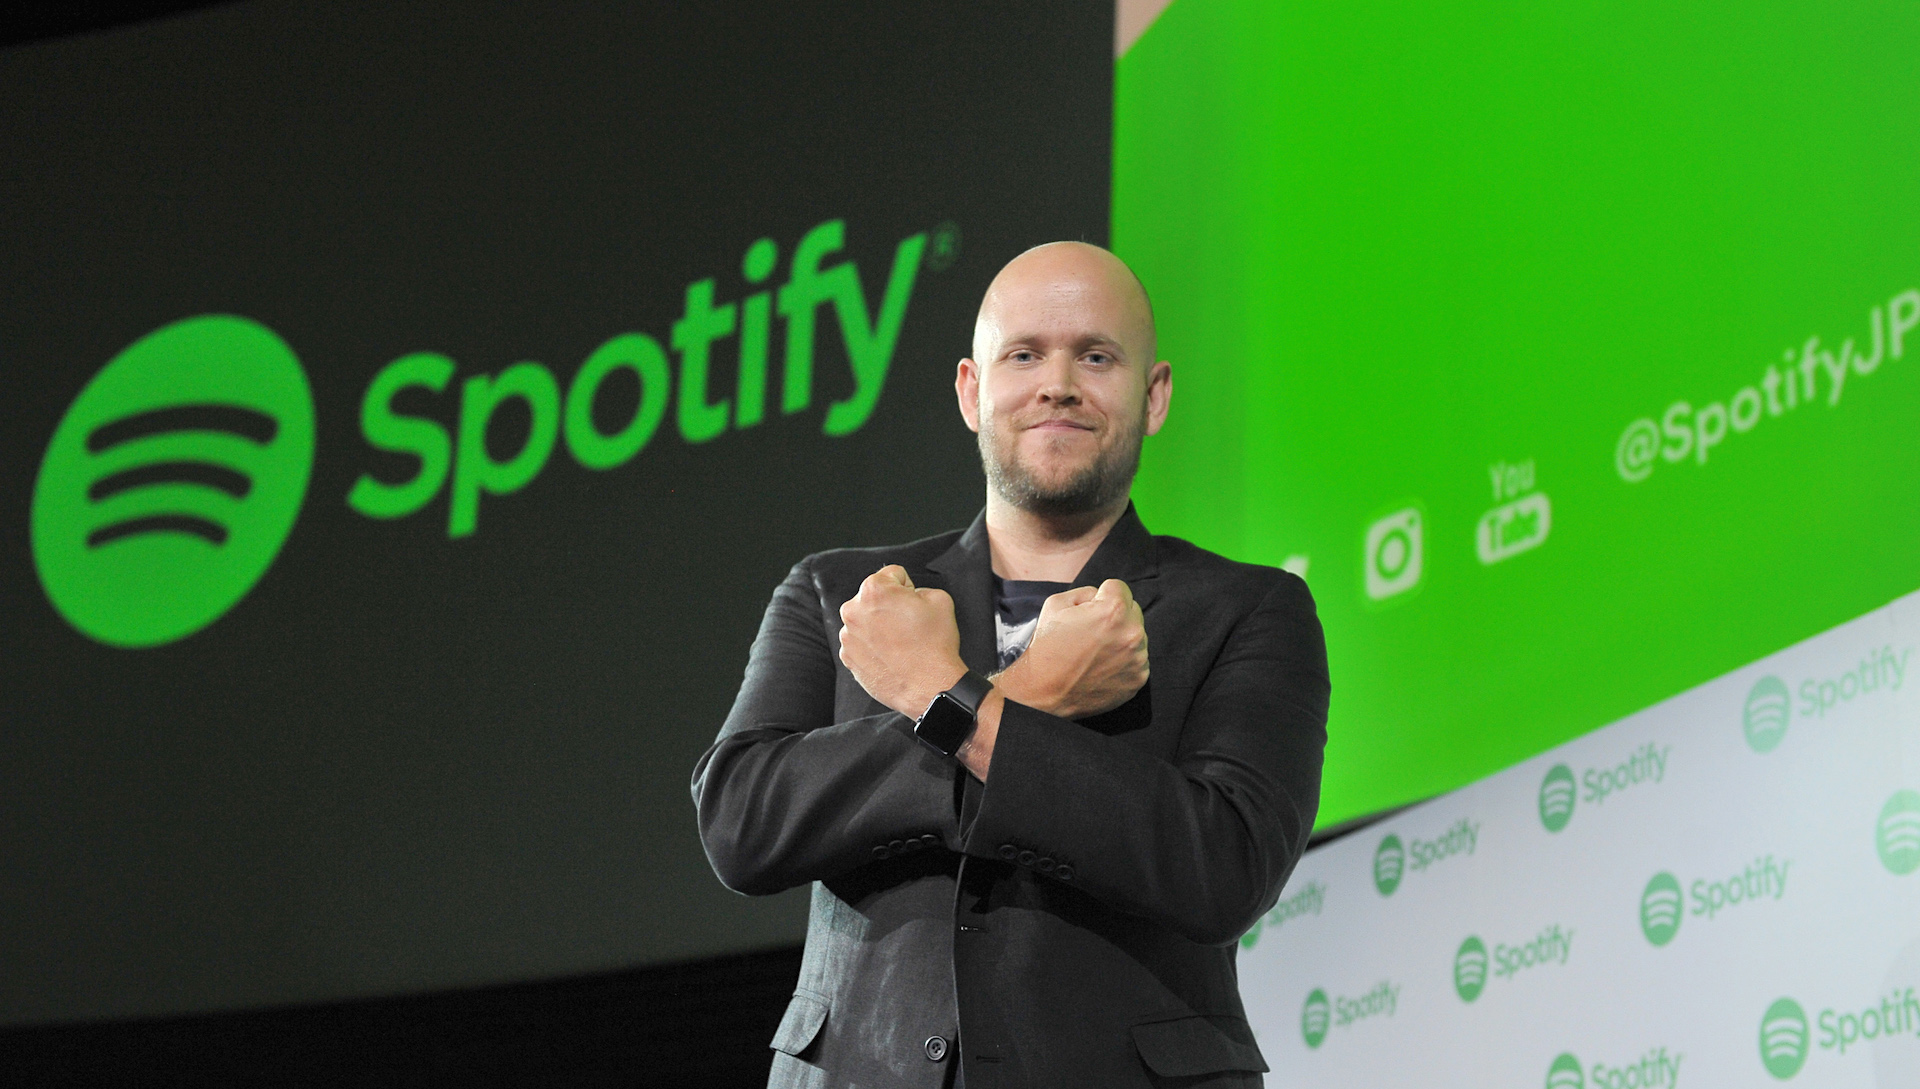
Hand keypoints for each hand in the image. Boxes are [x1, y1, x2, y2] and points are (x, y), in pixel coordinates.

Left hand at [837, 565, 966, 717]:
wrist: (929, 687)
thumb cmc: (934, 645)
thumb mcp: (940, 599)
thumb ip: (919, 588)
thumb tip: (910, 596)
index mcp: (873, 590)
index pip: (892, 575)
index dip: (908, 588)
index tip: (913, 604)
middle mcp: (853, 610)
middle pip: (874, 598)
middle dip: (889, 606)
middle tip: (908, 625)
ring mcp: (848, 636)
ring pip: (866, 621)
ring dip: (879, 627)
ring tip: (901, 643)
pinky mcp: (848, 658)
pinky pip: (861, 643)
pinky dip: (873, 647)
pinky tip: (892, 655)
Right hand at [993, 578, 1147, 718]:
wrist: (1042, 690)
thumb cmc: (1047, 645)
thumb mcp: (1056, 603)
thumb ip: (1087, 592)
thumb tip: (1101, 596)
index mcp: (1114, 611)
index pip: (1119, 588)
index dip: (1102, 596)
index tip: (1090, 611)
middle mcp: (1132, 634)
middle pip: (1133, 611)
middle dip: (1116, 616)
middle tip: (1092, 632)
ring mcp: (1137, 660)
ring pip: (1136, 637)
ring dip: (1121, 639)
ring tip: (1095, 653)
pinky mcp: (1138, 680)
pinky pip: (1137, 661)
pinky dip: (1124, 662)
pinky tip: (1101, 667)